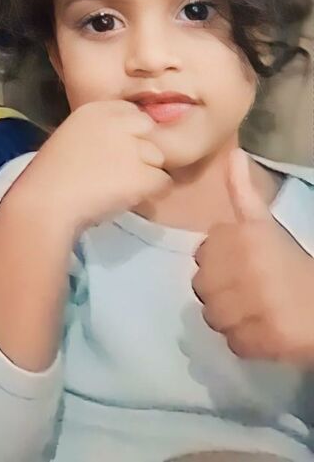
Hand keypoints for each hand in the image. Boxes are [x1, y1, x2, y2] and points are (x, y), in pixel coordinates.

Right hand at [11, 100, 171, 239]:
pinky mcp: (142, 174)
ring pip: (158, 158)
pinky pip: (163, 182)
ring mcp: (132, 148)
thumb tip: (125, 142)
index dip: (129, 133)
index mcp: (94, 110)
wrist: (45, 202)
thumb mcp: (71, 138)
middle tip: (122, 170)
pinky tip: (128, 198)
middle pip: (149, 132)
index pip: (131, 113)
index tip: (116, 152)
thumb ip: (98, 134)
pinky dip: (151, 193)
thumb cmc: (50, 176)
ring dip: (146, 173)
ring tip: (120, 187)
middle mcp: (117, 122)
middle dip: (141, 150)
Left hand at [193, 148, 313, 365]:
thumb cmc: (294, 263)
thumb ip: (243, 194)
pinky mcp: (267, 337)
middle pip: (202, 288)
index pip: (202, 255)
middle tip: (248, 294)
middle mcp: (247, 265)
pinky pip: (233, 344)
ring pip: (214, 318)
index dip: (219, 265)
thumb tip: (234, 154)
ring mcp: (257, 303)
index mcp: (244, 235)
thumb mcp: (267, 225)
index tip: (239, 267)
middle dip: (221, 294)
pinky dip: (247, 343)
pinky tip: (264, 332)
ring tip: (256, 313)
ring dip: (232, 321)